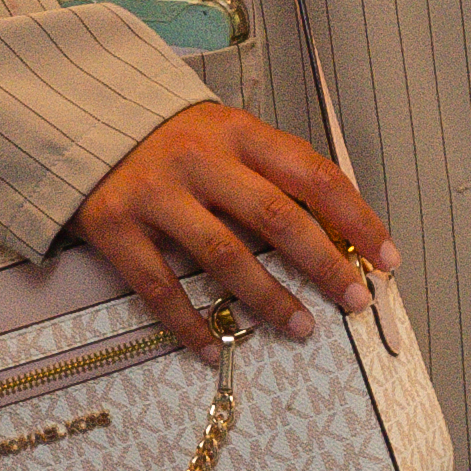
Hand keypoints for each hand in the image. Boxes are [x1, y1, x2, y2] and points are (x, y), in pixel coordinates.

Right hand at [73, 100, 396, 352]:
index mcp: (240, 132)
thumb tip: (338, 227)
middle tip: (355, 299)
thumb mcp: (229, 134)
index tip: (385, 256)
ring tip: (303, 328)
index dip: (355, 218)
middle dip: (323, 263)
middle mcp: (201, 160)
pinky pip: (159, 287)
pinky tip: (216, 348)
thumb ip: (274, 171)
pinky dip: (190, 322)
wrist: (84, 122)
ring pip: (223, 255)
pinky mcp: (116, 228)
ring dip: (268, 297)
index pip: (313, 175)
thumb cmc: (176, 138)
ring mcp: (157, 195)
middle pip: (275, 216)